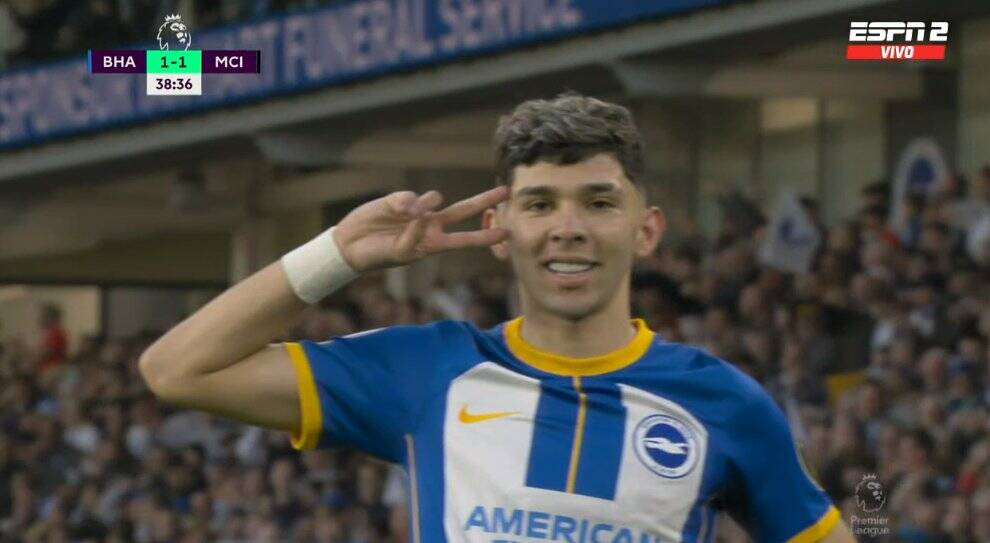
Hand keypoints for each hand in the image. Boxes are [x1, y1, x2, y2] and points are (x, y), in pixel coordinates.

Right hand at [333, 186, 509, 271]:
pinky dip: (405, 204)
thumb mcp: (400, 253)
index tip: (507, 234)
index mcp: (434, 243)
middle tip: (507, 190)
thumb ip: (413, 236)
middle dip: (485, 200)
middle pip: (464, 210)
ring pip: (435, 198)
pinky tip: (395, 210)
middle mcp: (430, 225)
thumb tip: (422, 211)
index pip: (465, 240)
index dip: (486, 236)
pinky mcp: (401, 199)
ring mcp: (417, 210)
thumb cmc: (377, 255)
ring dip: (424, 205)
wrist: (351, 245)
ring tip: (406, 216)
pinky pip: (411, 197)